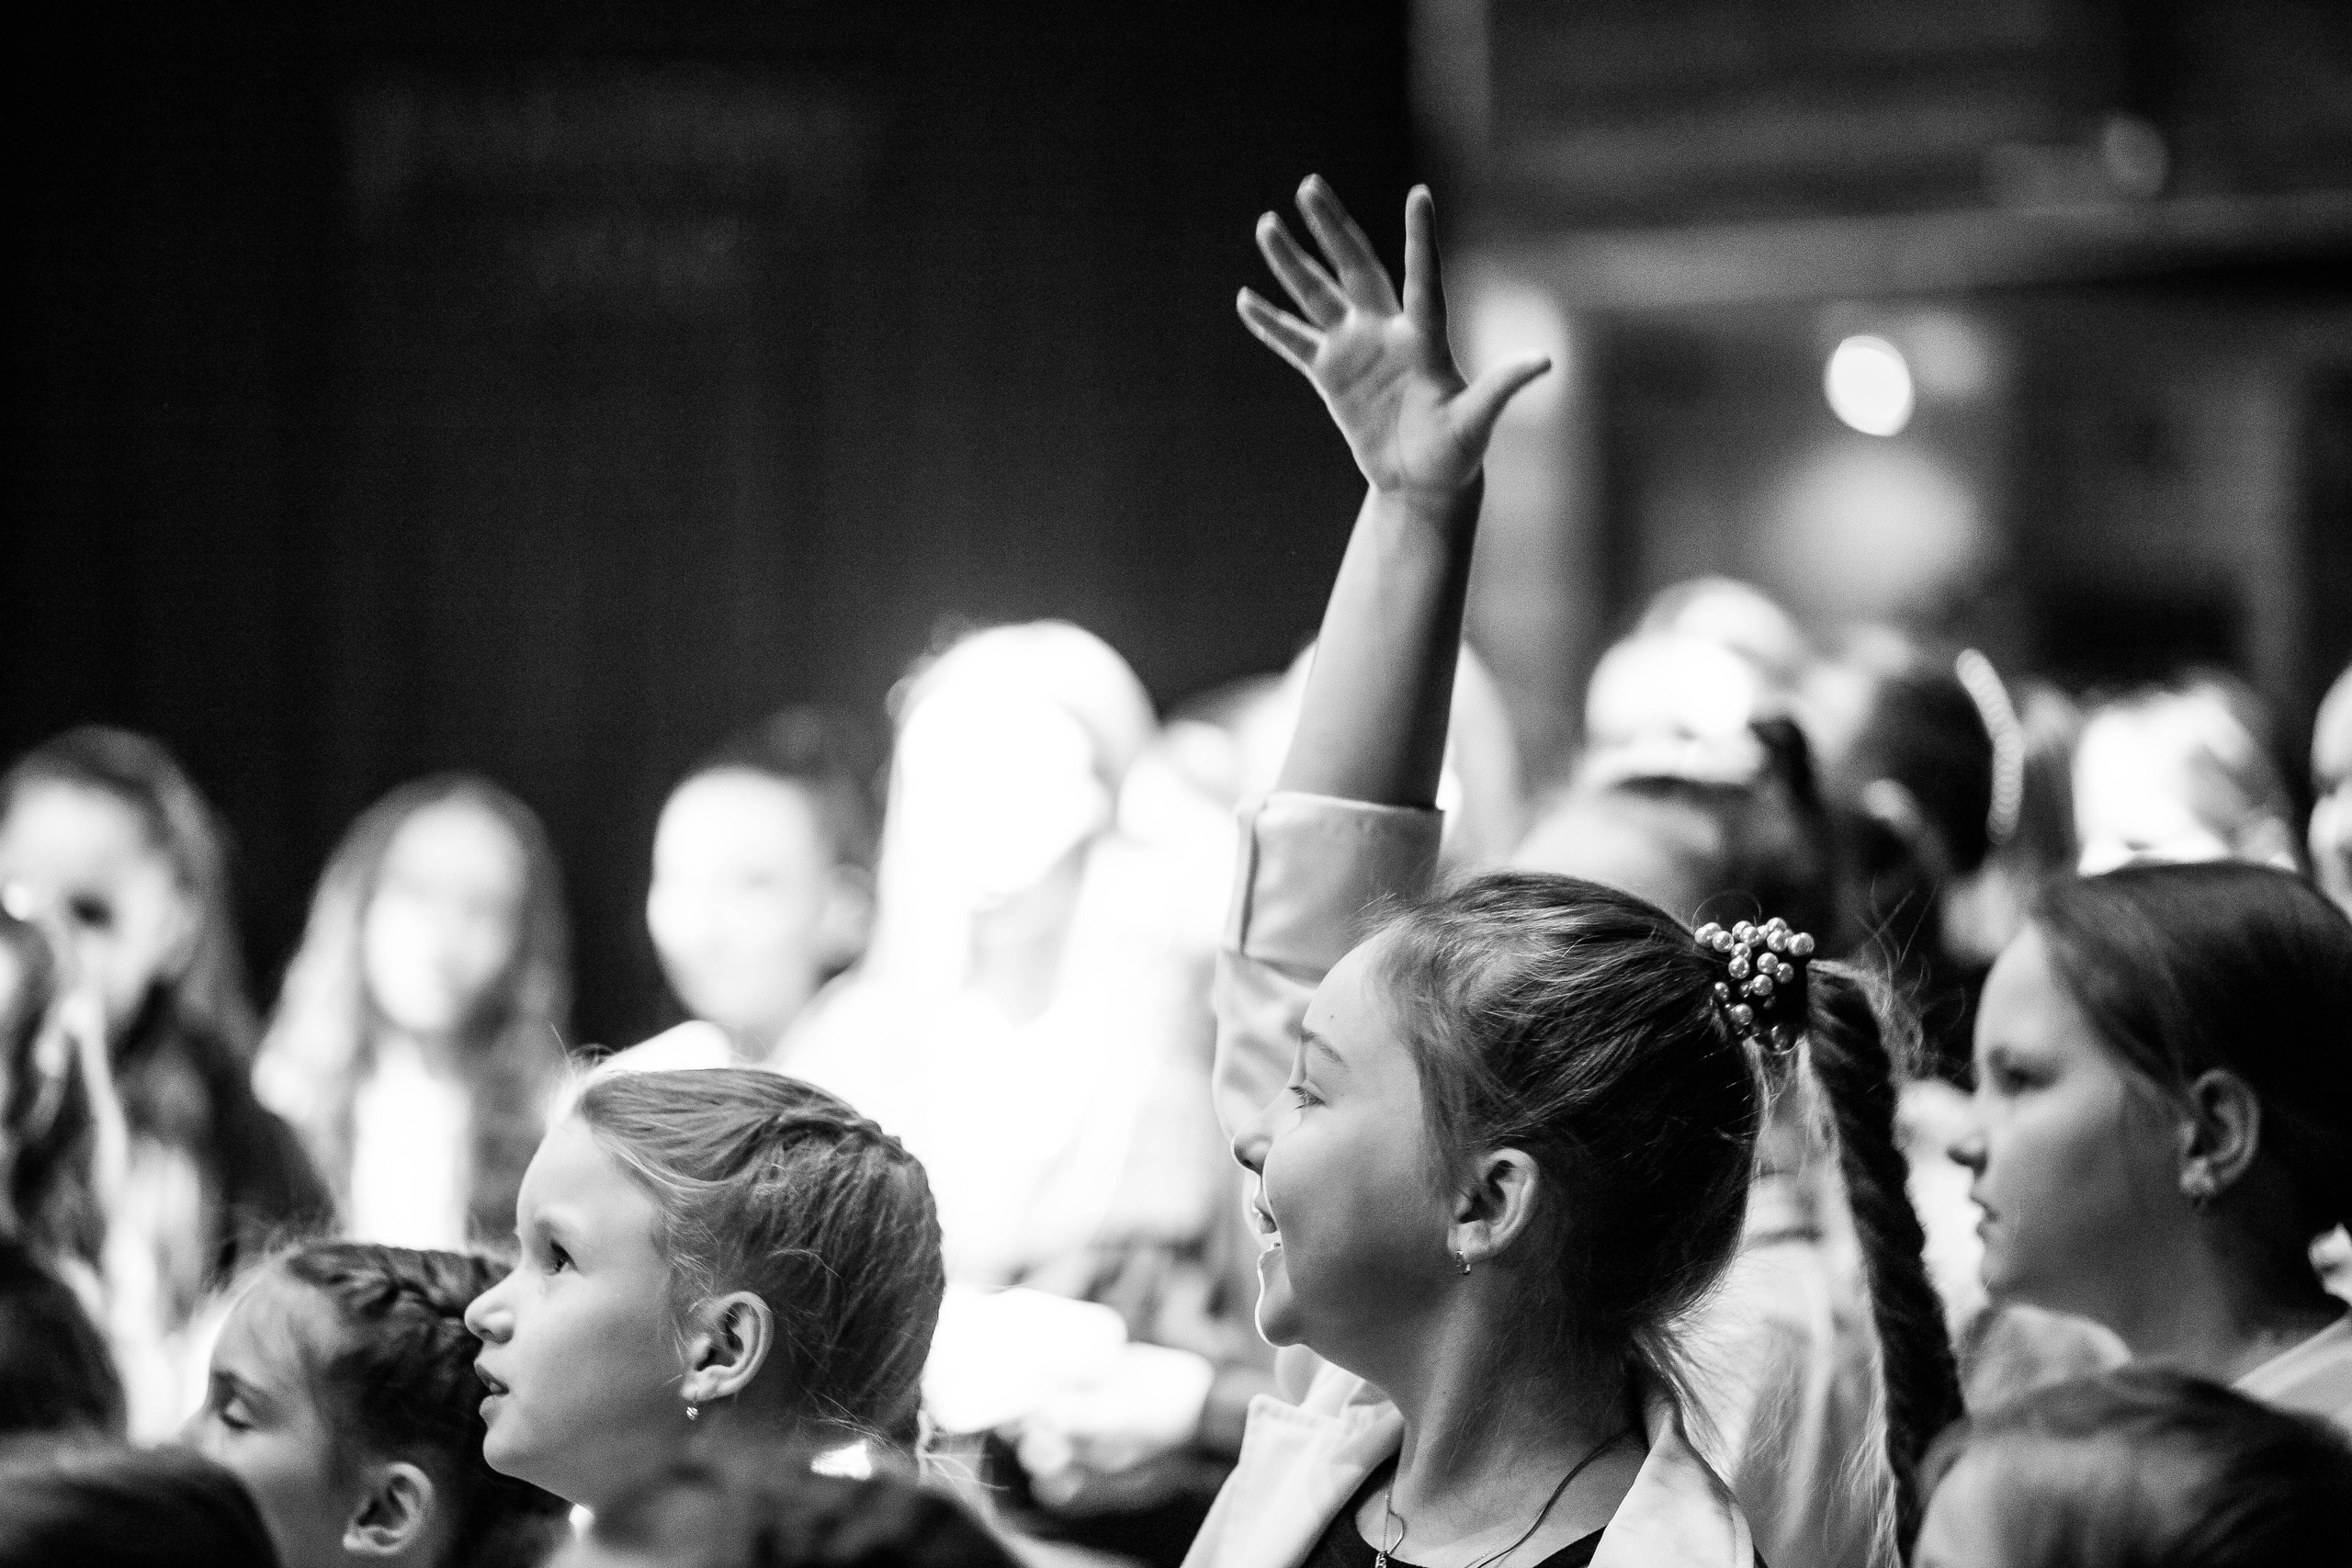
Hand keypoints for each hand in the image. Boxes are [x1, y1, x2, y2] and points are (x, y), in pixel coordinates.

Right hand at [1238, 178, 1549, 507]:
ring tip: (1265, 225)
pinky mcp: (1330, 375)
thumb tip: (1546, 361)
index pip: (1421, 276)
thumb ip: (1502, 386)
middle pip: (1355, 267)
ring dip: (1291, 262)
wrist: (1423, 481)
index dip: (1420, 238)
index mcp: (1424, 337)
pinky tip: (1245, 299)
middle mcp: (1387, 332)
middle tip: (1309, 185)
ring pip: (1316, 296)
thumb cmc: (1458, 452)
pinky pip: (1294, 343)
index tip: (1419, 194)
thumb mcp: (1478, 421)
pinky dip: (1270, 324)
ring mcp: (1355, 350)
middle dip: (1331, 227)